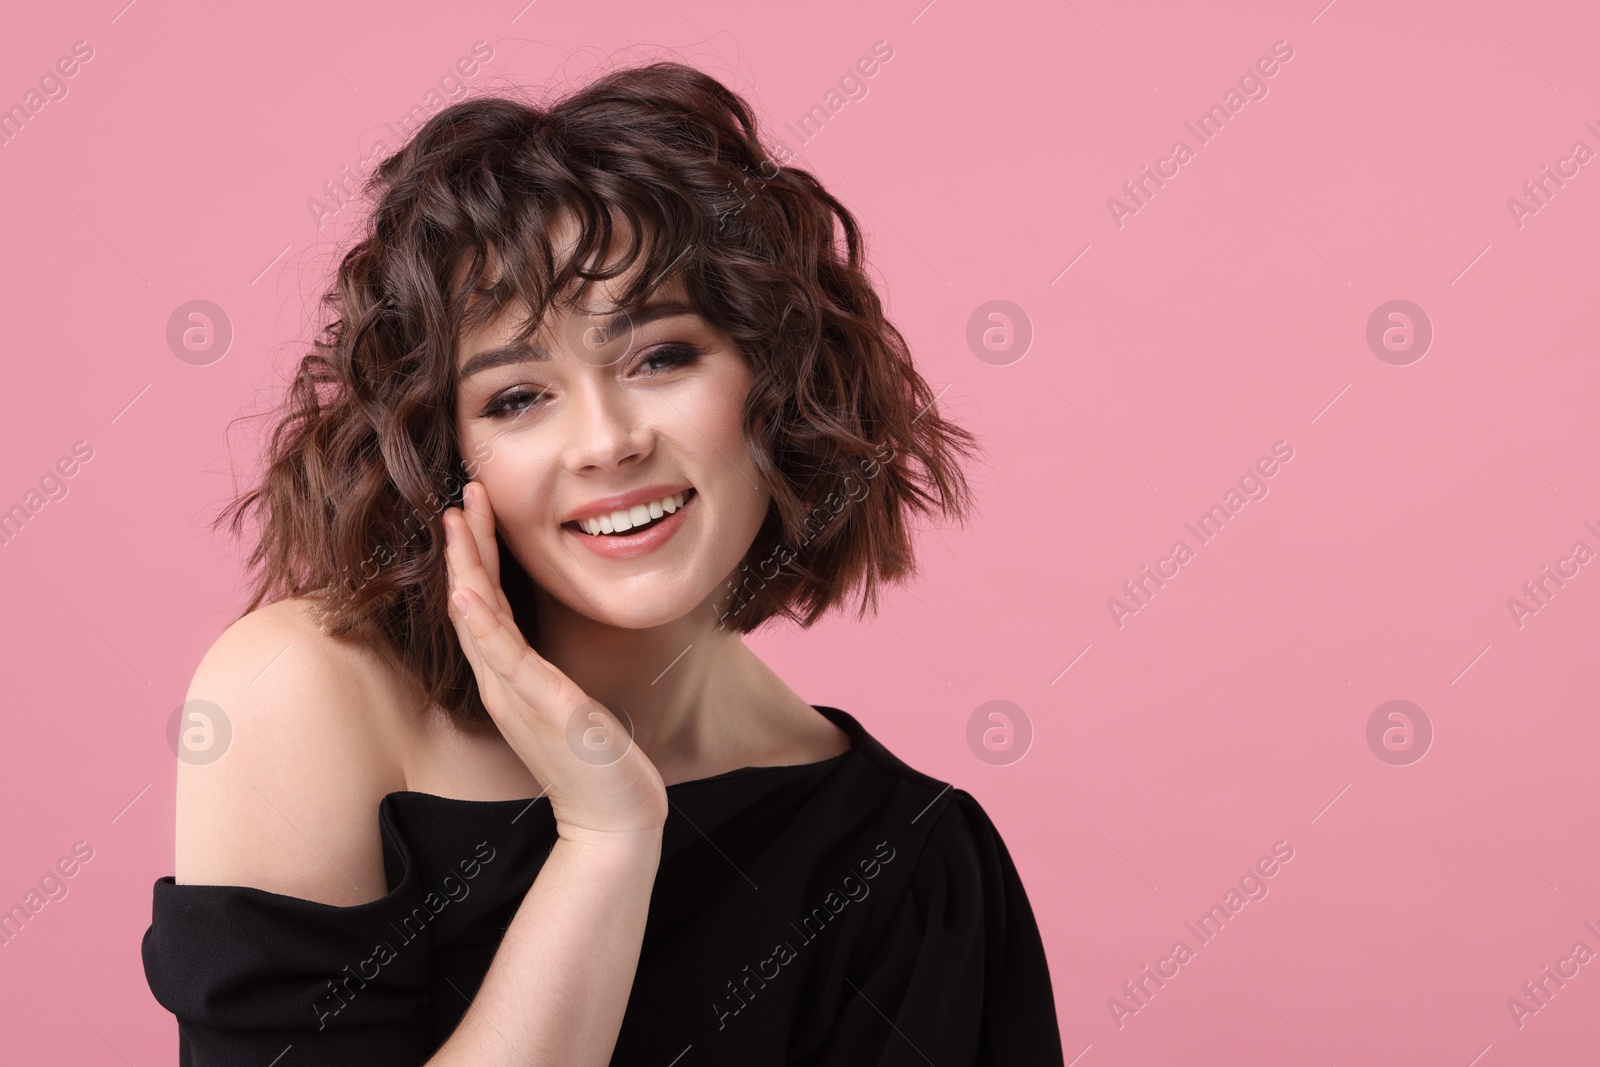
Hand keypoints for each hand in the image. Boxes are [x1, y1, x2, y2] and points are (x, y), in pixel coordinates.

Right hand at [442, 481, 667, 839]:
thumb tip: (552, 648)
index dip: (475, 557)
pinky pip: (505, 661)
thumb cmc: (597, 764)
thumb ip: (551, 674)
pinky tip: (467, 594)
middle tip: (461, 494)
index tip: (472, 509)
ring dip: (467, 569)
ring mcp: (519, 699)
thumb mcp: (571, 704)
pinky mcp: (545, 711)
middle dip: (466, 547)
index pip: (484, 606)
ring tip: (457, 522)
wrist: (614, 821)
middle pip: (472, 603)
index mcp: (511, 680)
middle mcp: (504, 686)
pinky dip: (482, 626)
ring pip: (480, 622)